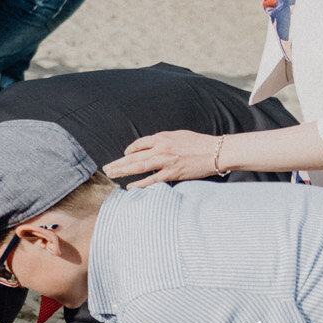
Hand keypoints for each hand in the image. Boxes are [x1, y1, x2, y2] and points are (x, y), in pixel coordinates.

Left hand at [104, 129, 222, 186]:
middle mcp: (160, 149)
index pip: (138, 144)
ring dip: (123, 171)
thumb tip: (150, 148)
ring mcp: (165, 162)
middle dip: (118, 163)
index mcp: (161, 138)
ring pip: (138, 167)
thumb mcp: (177, 136)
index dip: (129, 151)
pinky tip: (130, 187)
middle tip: (106, 168)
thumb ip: (163, 141)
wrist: (216, 151)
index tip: (124, 156)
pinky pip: (152, 180)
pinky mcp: (173, 174)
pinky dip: (140, 184)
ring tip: (111, 175)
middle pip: (133, 157)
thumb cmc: (199, 143)